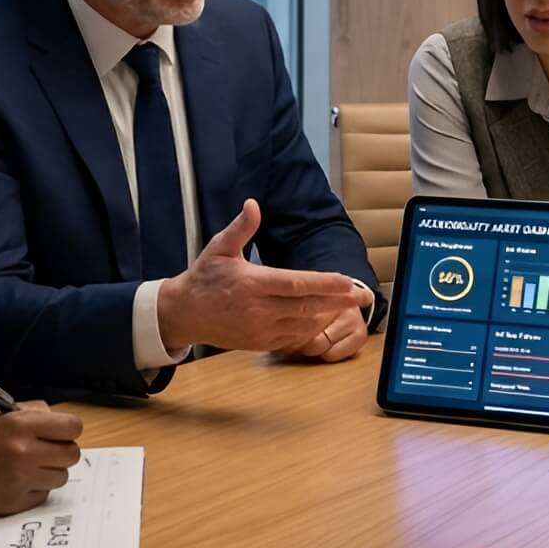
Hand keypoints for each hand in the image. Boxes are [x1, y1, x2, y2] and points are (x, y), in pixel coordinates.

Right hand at [0, 401, 82, 519]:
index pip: (72, 427)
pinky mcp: (12, 505)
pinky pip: (42, 495)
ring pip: (60, 476)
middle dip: (60, 448)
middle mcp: (24, 454)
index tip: (58, 430)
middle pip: (71, 454)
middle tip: (42, 447)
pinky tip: (12, 479)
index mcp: (18, 426)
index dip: (66, 428)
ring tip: (25, 463)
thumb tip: (54, 419)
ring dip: (49, 469)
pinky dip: (34, 487)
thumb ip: (27, 413)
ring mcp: (19, 482)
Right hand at [157, 199, 371, 353]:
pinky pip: (294, 338)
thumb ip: (240, 228)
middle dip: (339, 301)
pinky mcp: (261, 343)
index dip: (325, 284)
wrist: (184, 313)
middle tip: (364, 296)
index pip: (296, 283)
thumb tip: (253, 204)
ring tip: (351, 306)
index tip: (347, 281)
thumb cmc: (204, 277)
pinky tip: (326, 318)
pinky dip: (313, 329)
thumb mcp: (219, 248)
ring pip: (304, 324)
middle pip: (308, 306)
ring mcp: (260, 329)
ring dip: (329, 315)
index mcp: (252, 283)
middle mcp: (259, 309)